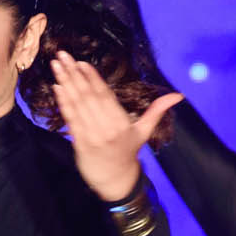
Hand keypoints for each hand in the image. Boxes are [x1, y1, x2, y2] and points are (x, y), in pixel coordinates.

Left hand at [52, 51, 179, 201]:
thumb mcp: (145, 131)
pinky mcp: (79, 142)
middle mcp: (106, 128)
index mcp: (121, 123)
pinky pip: (70, 119)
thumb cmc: (129, 152)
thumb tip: (178, 96)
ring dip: (65, 83)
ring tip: (57, 65)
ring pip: (76, 105)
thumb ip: (157, 111)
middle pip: (88, 97)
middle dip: (74, 75)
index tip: (81, 63)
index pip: (105, 96)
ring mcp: (91, 136)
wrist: (115, 179)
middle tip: (63, 56)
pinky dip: (63, 102)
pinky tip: (57, 87)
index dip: (92, 78)